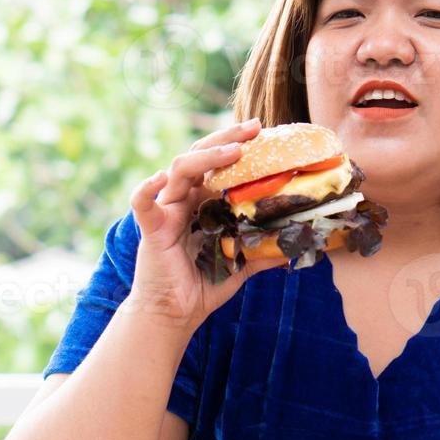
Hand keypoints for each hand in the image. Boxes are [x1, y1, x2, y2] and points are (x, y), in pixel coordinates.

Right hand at [126, 117, 289, 330]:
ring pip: (180, 169)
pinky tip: (159, 177)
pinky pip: (142, 203)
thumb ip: (264, 251)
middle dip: (228, 138)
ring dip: (207, 156)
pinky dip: (147, 188)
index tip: (266, 133)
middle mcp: (185, 199)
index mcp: (204, 202)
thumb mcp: (242, 265)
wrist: (175, 313)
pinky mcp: (152, 229)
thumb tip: (296, 243)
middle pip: (201, 156)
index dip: (240, 146)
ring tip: (235, 150)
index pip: (221, 165)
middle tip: (255, 126)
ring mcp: (167, 211)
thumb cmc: (204, 286)